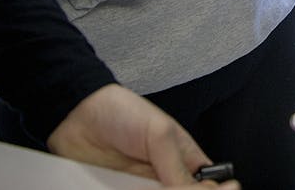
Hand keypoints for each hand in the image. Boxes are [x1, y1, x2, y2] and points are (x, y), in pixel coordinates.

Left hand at [47, 84, 239, 187]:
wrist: (76, 116)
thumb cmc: (123, 112)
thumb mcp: (160, 133)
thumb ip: (178, 166)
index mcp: (185, 161)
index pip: (207, 186)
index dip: (214, 189)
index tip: (218, 189)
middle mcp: (166, 180)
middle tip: (171, 186)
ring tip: (143, 182)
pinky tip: (128, 186)